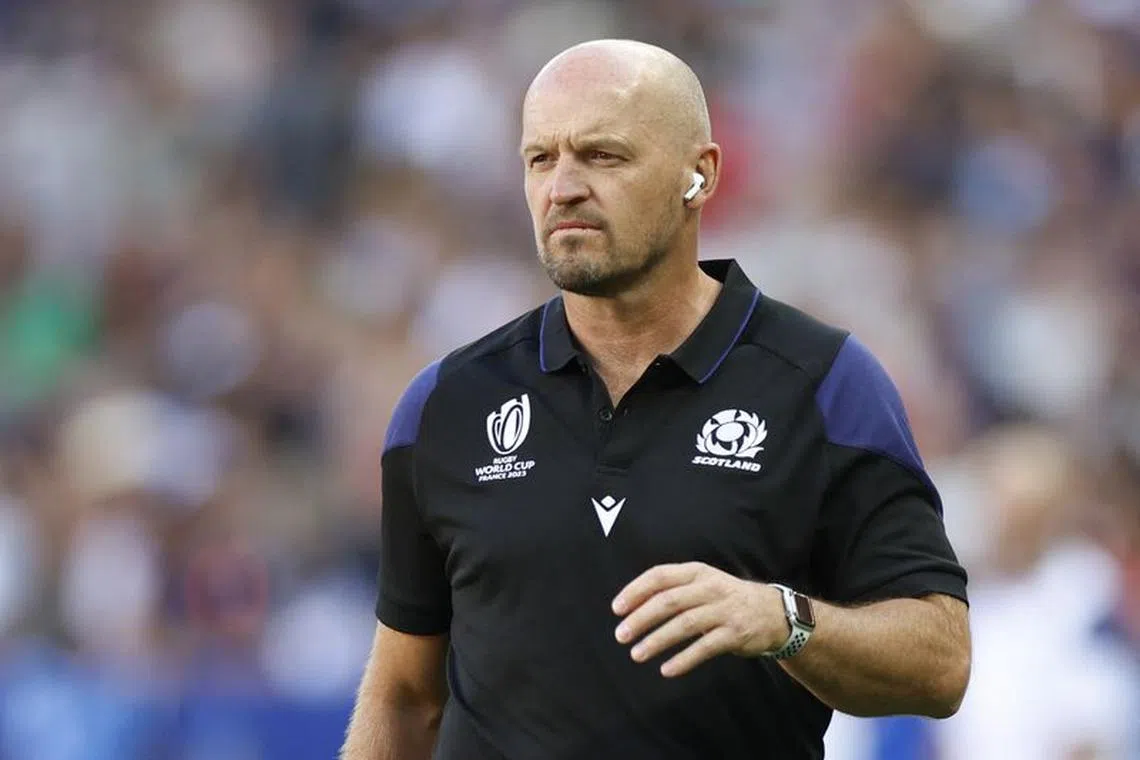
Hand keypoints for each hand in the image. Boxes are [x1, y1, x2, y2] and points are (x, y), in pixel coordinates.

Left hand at [611, 562, 788, 676]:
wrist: (772, 612)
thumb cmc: (725, 598)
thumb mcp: (702, 583)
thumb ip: (672, 589)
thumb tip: (631, 605)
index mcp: (697, 571)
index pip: (659, 576)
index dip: (635, 591)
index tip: (616, 609)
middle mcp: (710, 587)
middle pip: (669, 601)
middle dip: (641, 618)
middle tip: (620, 635)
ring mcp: (724, 610)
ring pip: (684, 624)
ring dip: (657, 640)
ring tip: (637, 654)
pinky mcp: (735, 634)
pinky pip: (705, 647)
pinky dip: (684, 659)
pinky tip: (666, 670)